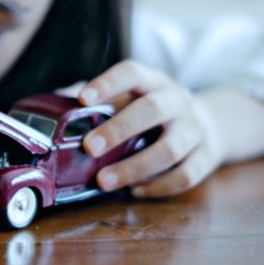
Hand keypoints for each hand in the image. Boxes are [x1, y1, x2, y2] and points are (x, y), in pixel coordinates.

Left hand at [79, 60, 225, 197]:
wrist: (211, 122)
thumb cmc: (153, 110)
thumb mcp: (130, 96)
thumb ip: (96, 100)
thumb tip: (52, 105)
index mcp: (153, 81)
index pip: (131, 73)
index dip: (107, 83)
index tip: (82, 98)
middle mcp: (177, 101)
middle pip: (152, 110)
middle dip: (118, 129)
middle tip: (88, 147)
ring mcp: (196, 129)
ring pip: (170, 148)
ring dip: (134, 167)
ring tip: (104, 181)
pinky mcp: (208, 157)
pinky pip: (187, 175)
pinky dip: (159, 186)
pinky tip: (134, 191)